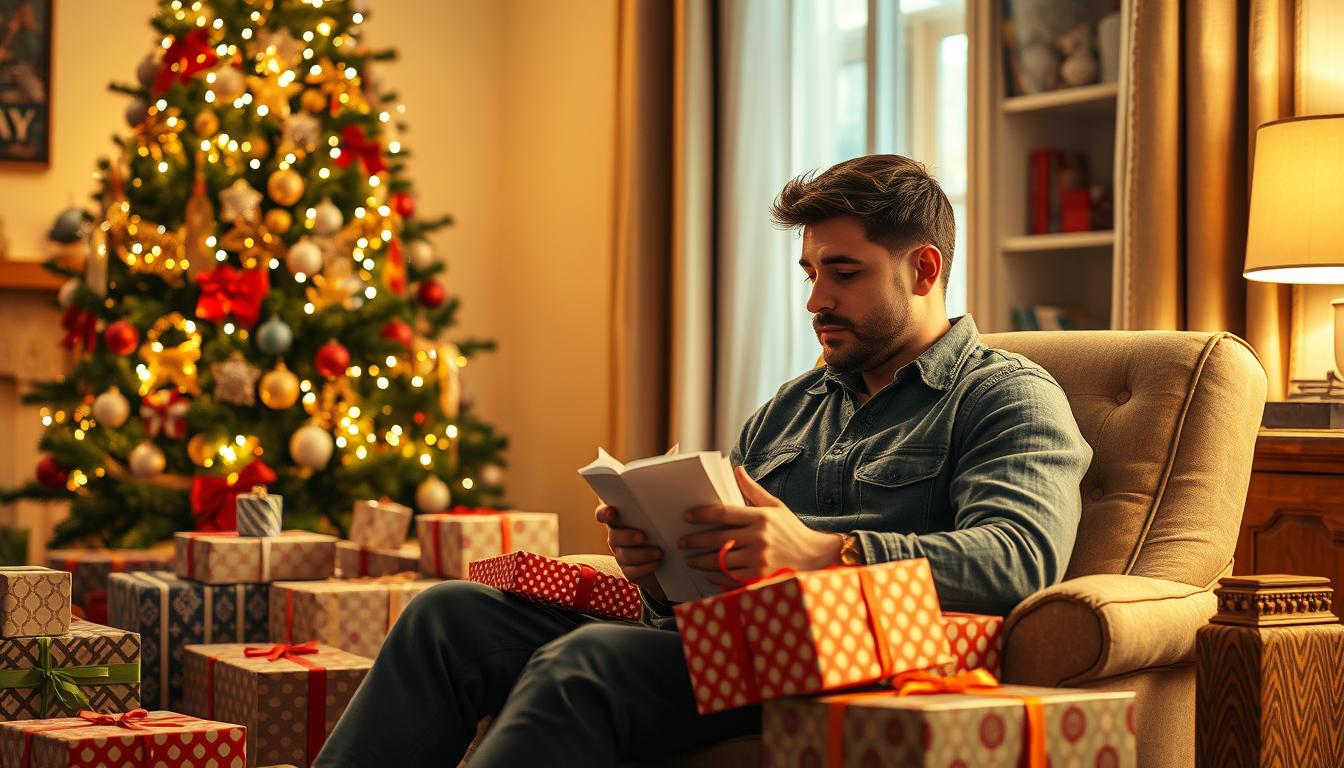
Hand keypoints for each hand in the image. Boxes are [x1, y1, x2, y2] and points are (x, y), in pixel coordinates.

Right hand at [594, 503, 665, 600]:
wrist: (671, 557)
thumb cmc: (663, 530)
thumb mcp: (660, 517)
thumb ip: (654, 507)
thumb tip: (663, 489)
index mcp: (620, 520)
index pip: (603, 514)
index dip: (604, 513)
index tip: (612, 512)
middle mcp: (616, 536)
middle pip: (613, 536)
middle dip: (627, 537)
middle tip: (643, 537)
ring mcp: (621, 554)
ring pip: (623, 555)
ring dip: (641, 554)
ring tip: (658, 552)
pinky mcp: (628, 571)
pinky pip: (631, 572)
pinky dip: (645, 568)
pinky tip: (656, 563)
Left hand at [679, 466, 841, 587]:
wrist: (813, 556)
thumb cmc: (790, 528)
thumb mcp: (774, 506)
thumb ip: (752, 489)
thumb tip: (736, 468)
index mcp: (761, 517)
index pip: (723, 513)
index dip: (702, 514)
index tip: (686, 516)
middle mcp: (759, 538)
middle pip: (717, 538)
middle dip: (695, 541)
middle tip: (681, 541)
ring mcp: (760, 559)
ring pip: (720, 560)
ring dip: (700, 560)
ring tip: (689, 558)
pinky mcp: (760, 577)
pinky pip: (730, 577)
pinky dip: (715, 575)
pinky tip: (707, 572)